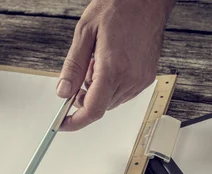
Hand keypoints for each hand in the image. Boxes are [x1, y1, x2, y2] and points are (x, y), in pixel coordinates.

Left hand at [56, 0, 174, 130]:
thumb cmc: (119, 7)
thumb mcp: (85, 33)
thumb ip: (73, 67)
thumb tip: (63, 91)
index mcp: (113, 68)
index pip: (92, 109)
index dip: (75, 121)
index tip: (63, 123)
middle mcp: (130, 78)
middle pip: (101, 106)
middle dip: (85, 96)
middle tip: (82, 71)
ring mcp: (141, 79)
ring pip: (112, 101)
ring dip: (99, 90)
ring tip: (99, 61)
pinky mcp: (148, 77)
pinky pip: (124, 93)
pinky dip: (112, 85)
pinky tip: (111, 63)